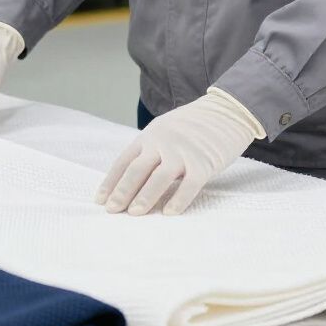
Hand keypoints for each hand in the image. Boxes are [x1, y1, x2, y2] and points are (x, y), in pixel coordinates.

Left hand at [95, 89, 262, 215]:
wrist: (225, 111)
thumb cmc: (192, 126)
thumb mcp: (164, 130)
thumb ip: (149, 150)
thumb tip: (131, 180)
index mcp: (149, 136)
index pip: (124, 161)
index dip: (111, 182)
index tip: (100, 200)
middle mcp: (162, 143)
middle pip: (137, 169)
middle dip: (122, 191)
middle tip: (113, 210)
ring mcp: (183, 152)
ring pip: (159, 177)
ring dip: (145, 197)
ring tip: (135, 214)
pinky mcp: (204, 162)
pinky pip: (189, 184)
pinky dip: (178, 200)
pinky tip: (168, 213)